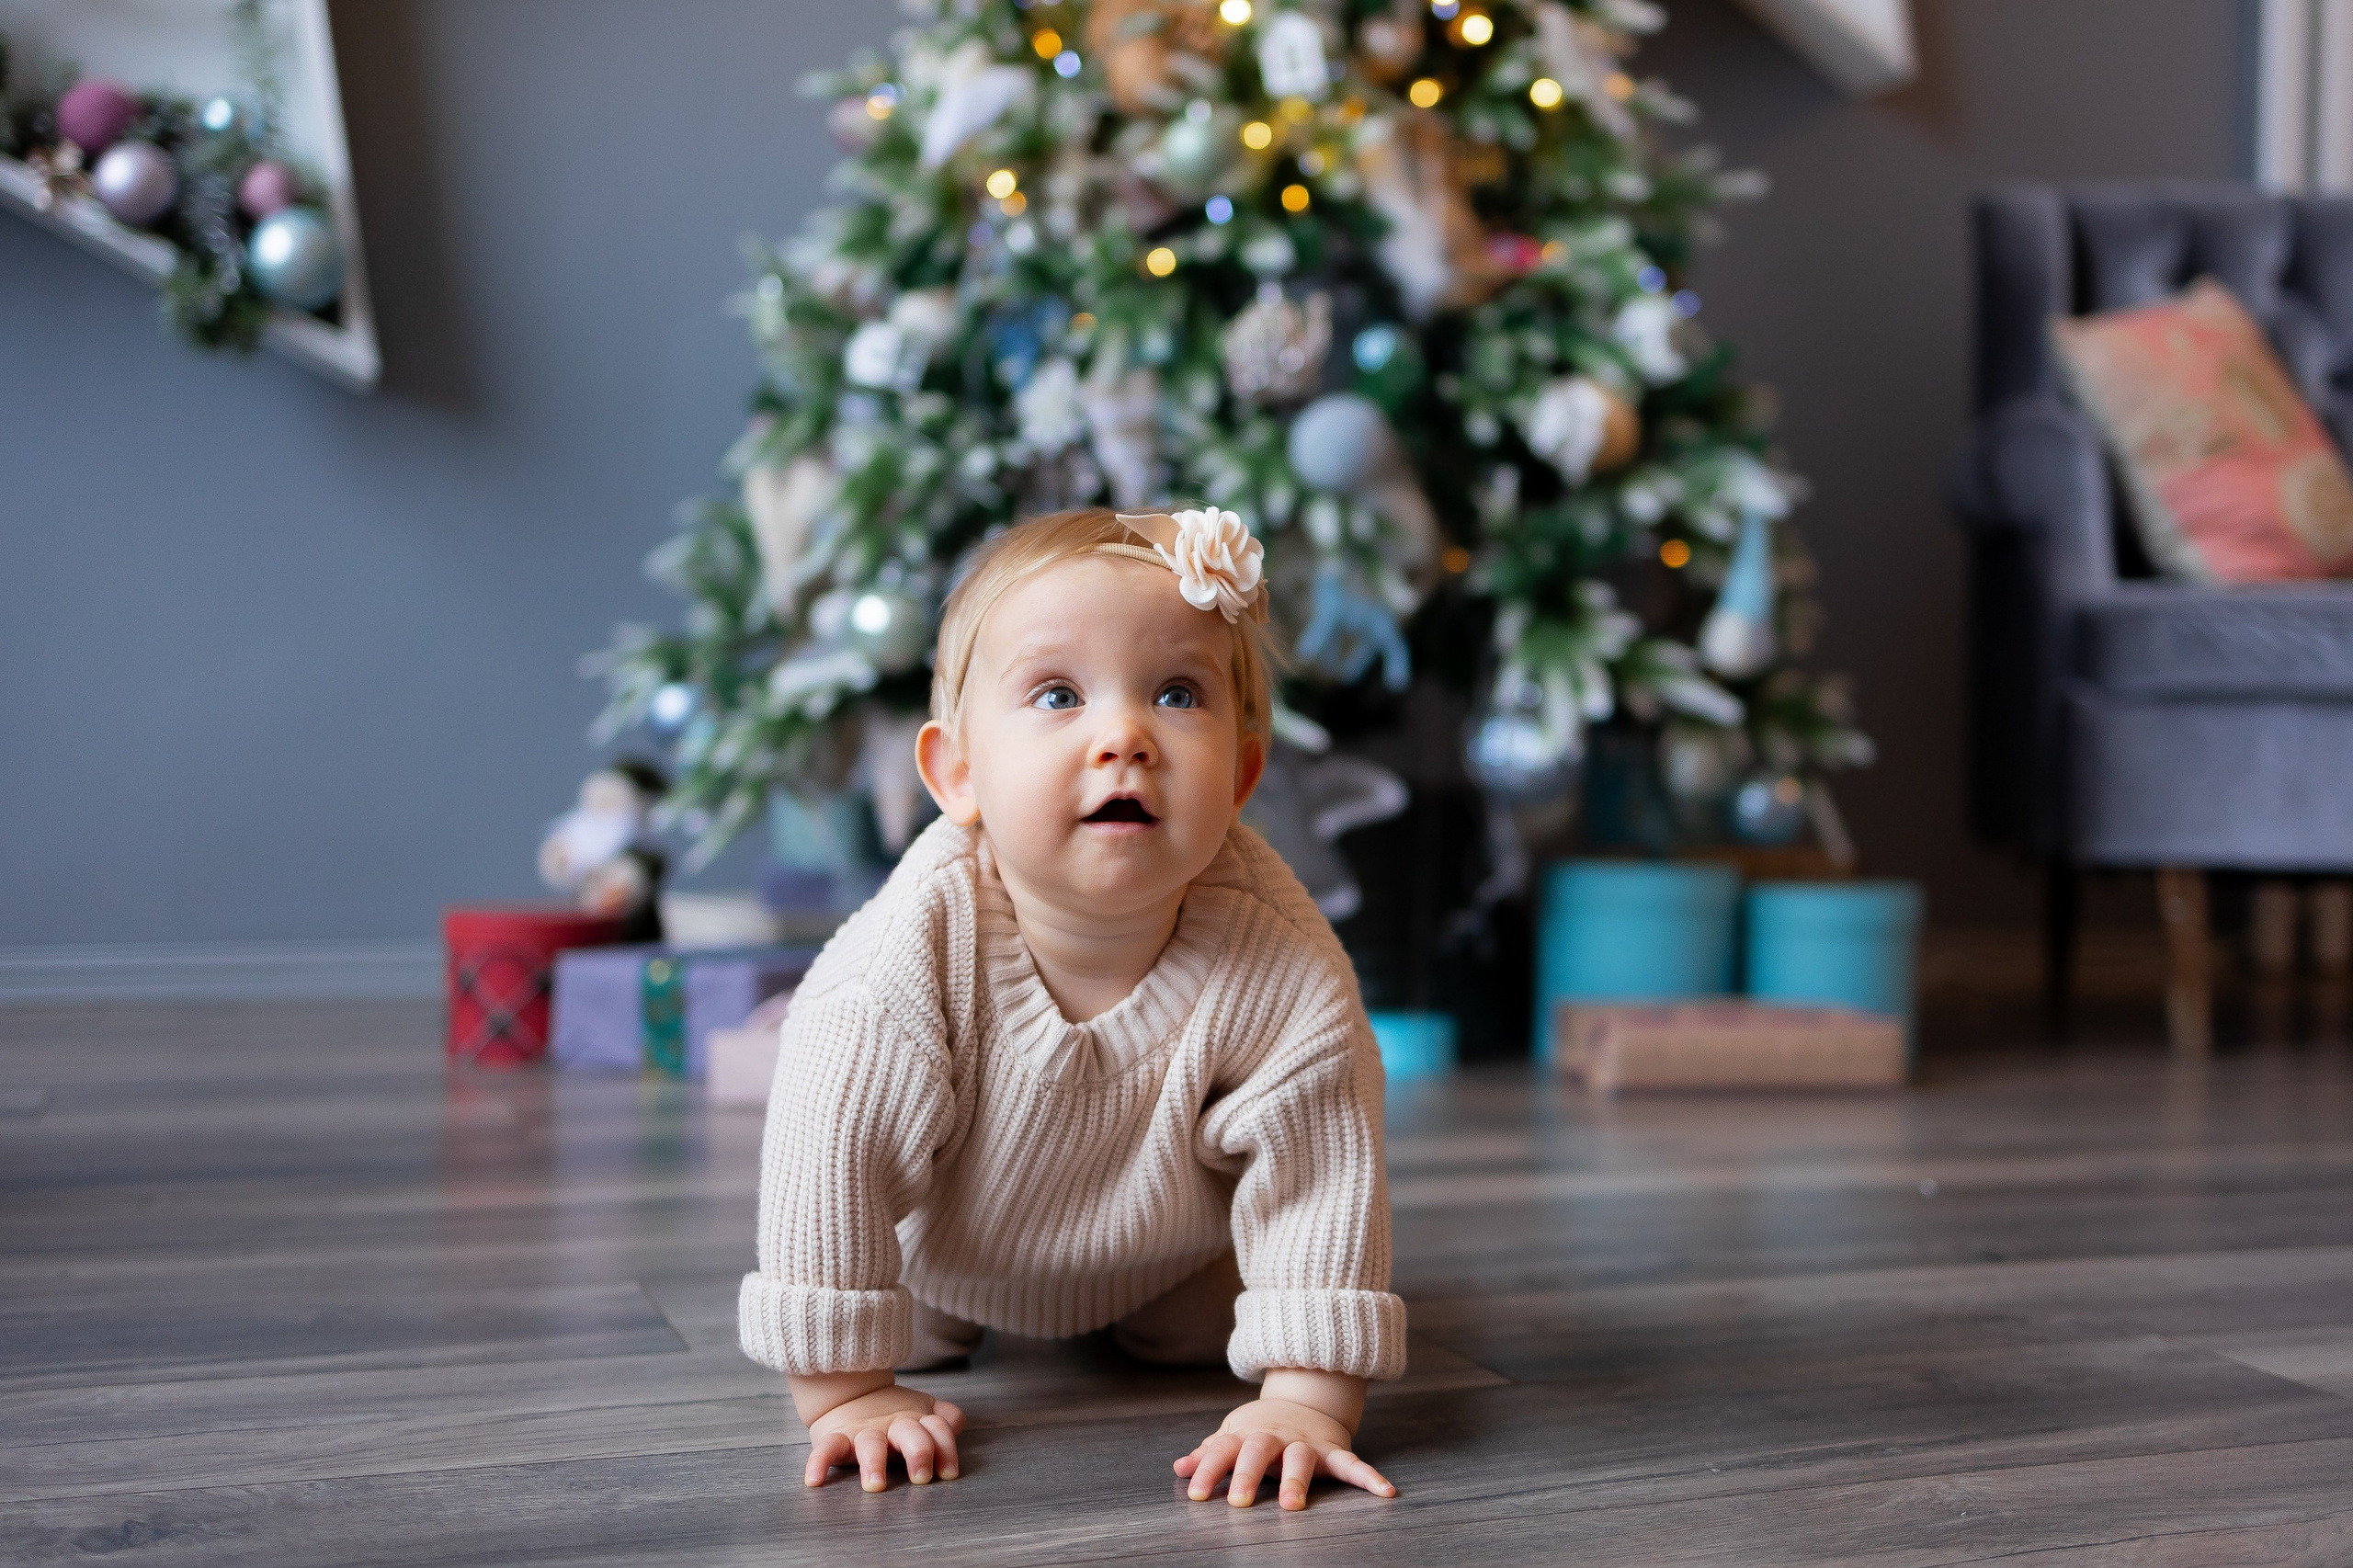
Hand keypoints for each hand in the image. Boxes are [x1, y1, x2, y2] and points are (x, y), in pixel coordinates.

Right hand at [800, 1380, 964, 1491]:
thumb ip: (943, 1418)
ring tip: (875, 1485)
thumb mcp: (921, 1412)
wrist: (847, 1394)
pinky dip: (818, 1462)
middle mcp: (892, 1425)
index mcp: (916, 1421)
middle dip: (918, 1453)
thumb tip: (955, 1424)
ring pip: (870, 1445)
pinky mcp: (836, 1437)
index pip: (937, 1429)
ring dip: (874, 1463)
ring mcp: (864, 1432)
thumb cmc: (892, 1415)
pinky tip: (814, 1480)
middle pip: (910, 1434)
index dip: (946, 1449)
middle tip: (921, 1477)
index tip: (948, 1474)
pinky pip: (825, 1449)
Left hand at [1173, 1374, 1394, 1511]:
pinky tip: (1385, 1492)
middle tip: (1238, 1502)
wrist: (1302, 1400)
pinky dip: (1369, 1478)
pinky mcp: (1334, 1451)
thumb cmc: (1259, 1430)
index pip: (1221, 1450)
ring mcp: (1306, 1443)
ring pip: (1301, 1459)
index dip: (1207, 1471)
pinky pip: (1353, 1464)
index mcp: (1246, 1436)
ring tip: (1294, 1507)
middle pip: (1258, 1452)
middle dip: (1248, 1475)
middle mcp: (1274, 1438)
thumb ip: (1208, 1454)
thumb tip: (1178, 1468)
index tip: (1194, 1495)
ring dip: (1297, 1482)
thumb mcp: (1232, 1437)